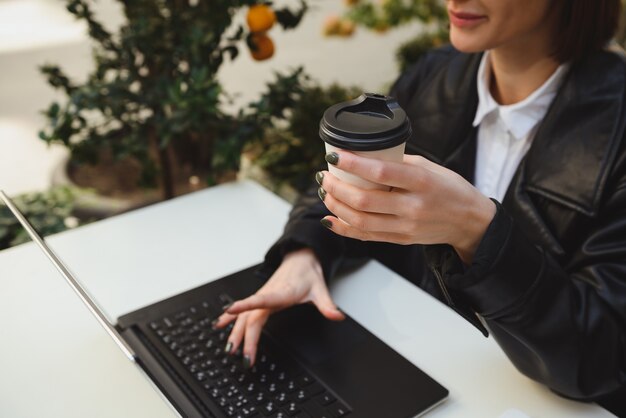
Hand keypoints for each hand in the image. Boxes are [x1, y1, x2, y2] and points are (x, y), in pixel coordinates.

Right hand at [213, 248, 343, 366]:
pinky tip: (220, 325)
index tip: (230, 311)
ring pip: (244, 316)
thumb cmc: (308, 274)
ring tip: (229, 349)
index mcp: (282, 292)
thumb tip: (337, 315)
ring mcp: (262, 296)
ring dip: (235, 332)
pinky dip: (230, 318)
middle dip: (246, 337)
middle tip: (243, 357)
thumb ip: (327, 305)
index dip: (246, 305)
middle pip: (252, 317)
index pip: (262, 299)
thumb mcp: (321, 289)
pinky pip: (243, 311)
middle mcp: (268, 294)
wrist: (300, 258)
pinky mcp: (260, 298)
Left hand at [318, 151, 495, 262]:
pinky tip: (330, 218)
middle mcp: (413, 207)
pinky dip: (344, 227)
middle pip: (364, 200)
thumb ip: (399, 163)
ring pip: (360, 221)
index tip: (333, 156)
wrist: (469, 222)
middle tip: (324, 176)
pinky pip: (366, 236)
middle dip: (336, 187)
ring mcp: (406, 227)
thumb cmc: (449, 188)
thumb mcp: (430, 168)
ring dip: (336, 206)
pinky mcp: (401, 240)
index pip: (381, 173)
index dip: (352, 164)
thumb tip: (366, 156)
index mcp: (421, 182)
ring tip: (326, 193)